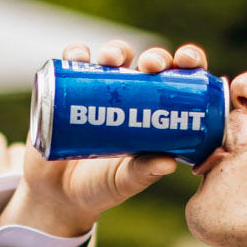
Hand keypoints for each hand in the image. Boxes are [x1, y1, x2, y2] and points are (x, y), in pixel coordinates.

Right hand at [0, 39, 209, 238]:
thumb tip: (168, 163)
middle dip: (154, 57)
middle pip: (148, 63)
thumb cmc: (101, 186)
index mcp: (157, 113)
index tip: (187, 61)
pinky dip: (76, 53)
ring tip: (111, 60)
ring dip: (116, 50)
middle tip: (151, 66)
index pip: (179, 80)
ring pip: (114, 57)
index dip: (188, 62)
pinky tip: (79, 57)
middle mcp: (132, 95)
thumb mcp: (125, 181)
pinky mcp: (69, 90)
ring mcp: (100, 89)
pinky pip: (73, 63)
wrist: (58, 195)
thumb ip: (143, 172)